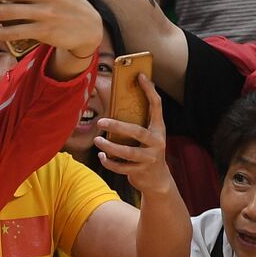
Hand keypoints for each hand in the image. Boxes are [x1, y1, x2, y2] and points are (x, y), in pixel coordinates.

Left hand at [93, 73, 177, 197]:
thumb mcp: (147, 136)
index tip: (140, 75)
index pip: (156, 105)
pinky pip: (121, 167)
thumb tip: (117, 102)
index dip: (149, 90)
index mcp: (158, 129)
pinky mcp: (140, 171)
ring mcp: (149, 158)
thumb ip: (137, 124)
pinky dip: (109, 162)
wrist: (158, 180)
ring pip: (127, 152)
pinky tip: (101, 156)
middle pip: (137, 132)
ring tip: (97, 140)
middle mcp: (157, 142)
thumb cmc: (147, 152)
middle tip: (100, 121)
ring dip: (109, 147)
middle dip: (117, 126)